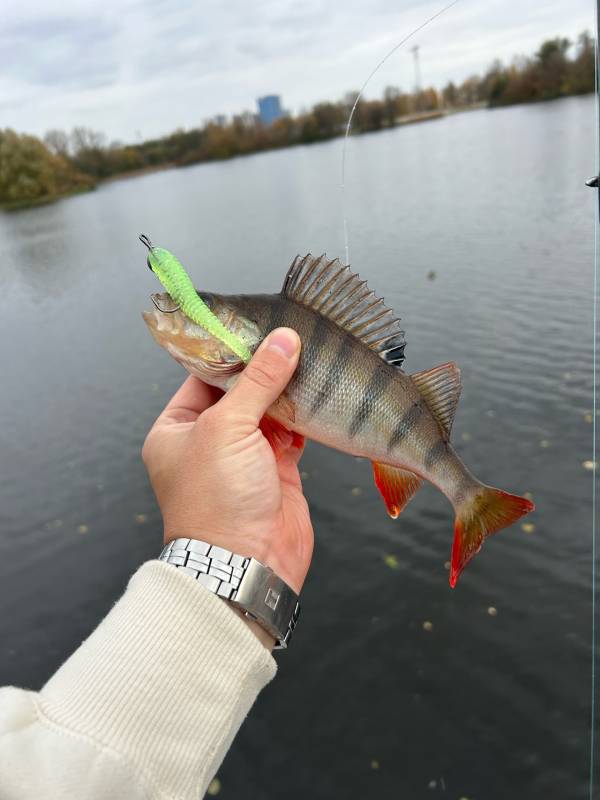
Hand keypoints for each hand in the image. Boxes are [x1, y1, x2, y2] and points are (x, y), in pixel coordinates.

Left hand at [142, 328, 313, 602]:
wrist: (247, 565)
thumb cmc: (218, 498)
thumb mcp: (228, 428)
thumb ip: (258, 381)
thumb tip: (283, 339)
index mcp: (176, 429)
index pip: (202, 377)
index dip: (229, 352)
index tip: (258, 326)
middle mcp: (207, 440)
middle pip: (238, 391)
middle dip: (264, 369)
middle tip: (290, 338)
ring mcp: (242, 457)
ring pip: (267, 410)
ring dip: (287, 391)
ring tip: (308, 360)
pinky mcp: (275, 471)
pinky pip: (290, 433)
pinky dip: (302, 416)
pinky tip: (315, 395)